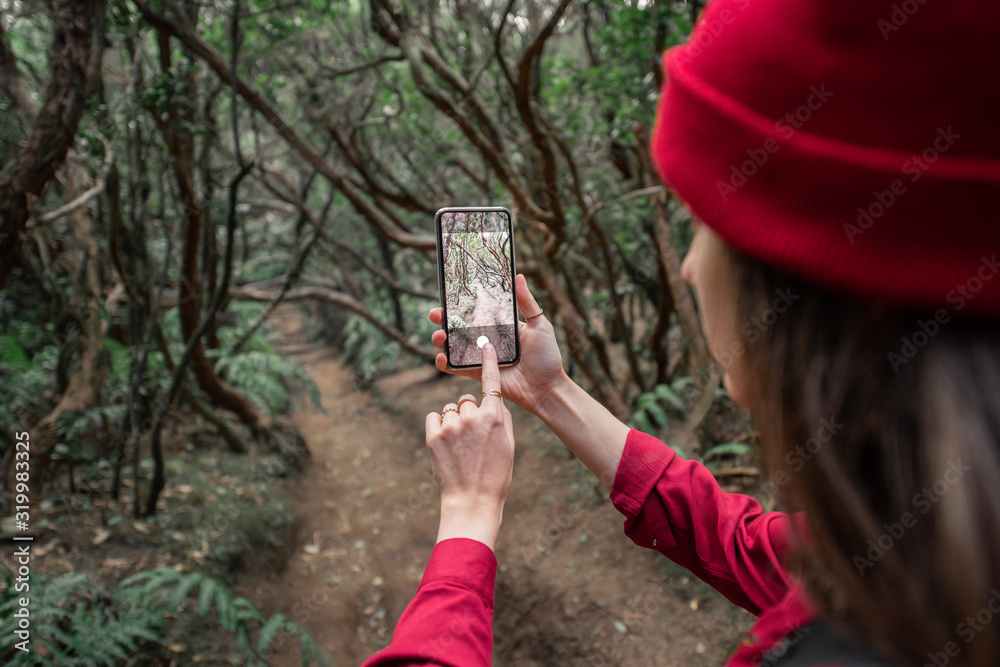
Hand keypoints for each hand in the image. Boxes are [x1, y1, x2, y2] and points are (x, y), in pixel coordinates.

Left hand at [425, 342, 515, 549]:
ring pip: (450, 409)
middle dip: (469, 413)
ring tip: (460, 446)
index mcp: (494, 417)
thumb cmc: (495, 476)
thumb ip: (502, 420)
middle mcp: (472, 417)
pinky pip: (434, 417)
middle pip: (466, 400)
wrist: (472, 502)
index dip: (488, 361)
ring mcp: (451, 425)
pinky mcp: (433, 435)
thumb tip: (496, 403)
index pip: (491, 382)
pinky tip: (446, 443)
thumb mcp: (509, 446)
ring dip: (454, 421)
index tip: (485, 344)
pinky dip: (439, 425)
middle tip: (472, 438)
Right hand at [429, 274, 566, 416]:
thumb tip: (518, 277)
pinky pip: (457, 369)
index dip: (460, 305)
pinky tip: (441, 357)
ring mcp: (481, 357)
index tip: (447, 296)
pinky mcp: (478, 374)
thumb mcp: (539, 325)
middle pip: (459, 327)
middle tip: (435, 315)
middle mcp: (488, 340)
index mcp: (500, 326)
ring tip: (440, 336)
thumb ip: (527, 303)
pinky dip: (445, 364)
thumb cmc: (546, 357)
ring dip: (441, 340)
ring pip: (454, 346)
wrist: (546, 388)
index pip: (476, 312)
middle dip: (444, 320)